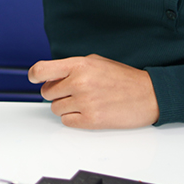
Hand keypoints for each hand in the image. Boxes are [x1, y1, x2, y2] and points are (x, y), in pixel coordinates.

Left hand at [28, 54, 159, 128]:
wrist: (149, 95)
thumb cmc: (124, 78)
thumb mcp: (96, 62)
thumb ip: (71, 67)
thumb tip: (50, 75)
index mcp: (79, 65)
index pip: (42, 70)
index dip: (34, 76)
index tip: (34, 79)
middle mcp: (79, 82)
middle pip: (47, 93)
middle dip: (57, 93)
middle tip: (72, 92)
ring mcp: (85, 102)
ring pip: (55, 108)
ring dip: (65, 107)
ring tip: (84, 101)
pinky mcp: (91, 120)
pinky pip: (66, 121)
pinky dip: (74, 118)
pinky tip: (88, 111)